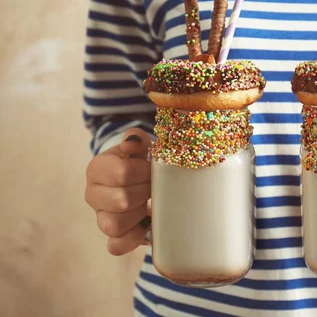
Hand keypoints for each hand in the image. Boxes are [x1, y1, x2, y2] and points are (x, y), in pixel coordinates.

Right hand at [85, 128, 151, 255]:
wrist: (140, 180)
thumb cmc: (140, 161)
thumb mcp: (139, 145)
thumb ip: (136, 139)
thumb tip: (132, 143)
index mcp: (97, 168)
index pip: (122, 173)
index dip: (145, 173)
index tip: (153, 170)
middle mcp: (92, 194)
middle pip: (121, 200)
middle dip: (146, 192)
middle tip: (155, 187)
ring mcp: (100, 217)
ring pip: (115, 225)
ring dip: (139, 214)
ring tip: (149, 203)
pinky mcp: (111, 237)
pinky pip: (116, 246)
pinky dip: (133, 239)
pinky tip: (145, 225)